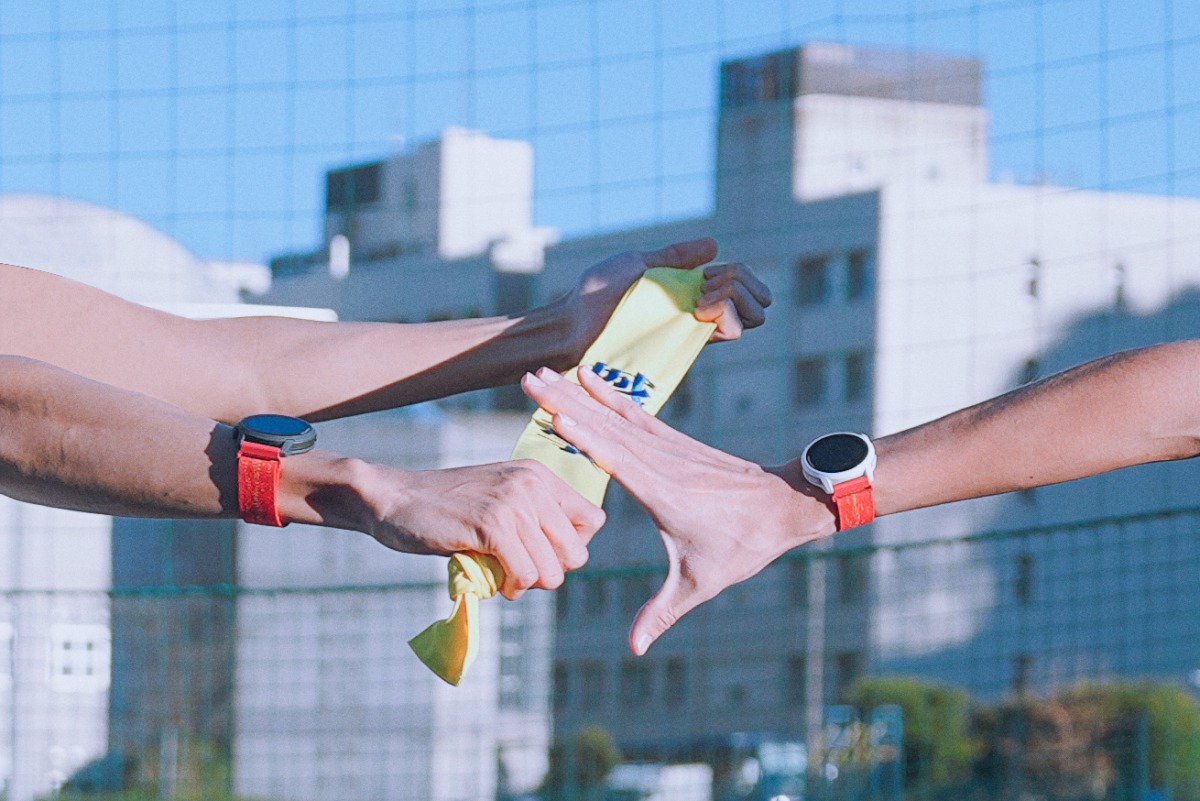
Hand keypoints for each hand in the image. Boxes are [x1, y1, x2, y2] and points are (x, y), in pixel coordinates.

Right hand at [360, 459, 603, 599]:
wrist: (393, 498)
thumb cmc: (446, 507)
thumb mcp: (500, 497)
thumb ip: (534, 518)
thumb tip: (568, 561)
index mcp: (538, 474)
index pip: (594, 520)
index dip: (573, 547)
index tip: (545, 554)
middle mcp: (532, 484)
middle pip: (577, 552)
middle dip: (551, 573)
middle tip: (521, 572)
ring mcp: (513, 502)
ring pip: (552, 570)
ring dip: (528, 585)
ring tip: (504, 577)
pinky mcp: (491, 525)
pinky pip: (524, 574)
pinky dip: (511, 588)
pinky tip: (493, 581)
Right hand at [521, 366, 836, 653]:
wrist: (785, 506)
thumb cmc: (742, 546)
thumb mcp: (701, 583)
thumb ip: (662, 614)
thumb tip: (634, 649)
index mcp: (666, 494)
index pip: (618, 460)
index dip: (587, 438)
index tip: (555, 416)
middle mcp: (664, 463)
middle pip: (607, 428)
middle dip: (566, 403)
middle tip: (529, 381)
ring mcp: (670, 447)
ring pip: (617, 416)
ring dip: (579, 394)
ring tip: (545, 375)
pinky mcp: (676, 441)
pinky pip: (636, 414)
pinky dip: (610, 396)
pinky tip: (590, 378)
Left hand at [559, 238, 772, 362]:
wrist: (574, 323)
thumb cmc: (597, 294)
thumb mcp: (638, 263)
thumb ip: (675, 256)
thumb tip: (715, 245)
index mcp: (690, 294)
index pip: (742, 286)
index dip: (742, 275)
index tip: (713, 273)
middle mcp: (698, 316)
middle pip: (755, 305)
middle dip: (743, 285)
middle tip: (707, 286)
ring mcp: (693, 333)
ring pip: (749, 319)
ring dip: (735, 298)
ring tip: (700, 301)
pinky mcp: (685, 347)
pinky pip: (728, 333)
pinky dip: (725, 314)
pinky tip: (697, 310)